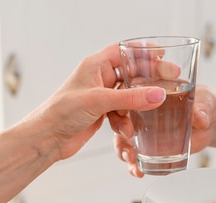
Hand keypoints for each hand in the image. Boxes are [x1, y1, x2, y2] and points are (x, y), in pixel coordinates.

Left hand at [20, 43, 166, 161]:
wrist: (47, 138)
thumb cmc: (61, 112)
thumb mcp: (99, 101)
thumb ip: (130, 98)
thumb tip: (158, 94)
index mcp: (95, 65)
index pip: (123, 50)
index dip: (143, 51)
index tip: (163, 55)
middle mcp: (99, 78)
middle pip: (131, 74)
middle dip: (148, 82)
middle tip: (168, 85)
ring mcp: (101, 96)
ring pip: (129, 97)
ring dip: (136, 107)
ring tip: (143, 116)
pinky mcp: (101, 113)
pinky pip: (122, 113)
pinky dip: (126, 121)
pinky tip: (125, 131)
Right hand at [112, 84, 215, 176]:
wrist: (211, 121)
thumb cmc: (204, 102)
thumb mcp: (205, 101)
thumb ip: (202, 109)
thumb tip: (200, 118)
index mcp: (148, 91)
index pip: (126, 97)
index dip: (121, 110)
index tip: (126, 122)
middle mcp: (139, 110)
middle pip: (120, 122)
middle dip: (120, 136)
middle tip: (128, 146)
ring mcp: (143, 130)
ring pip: (124, 142)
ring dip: (125, 154)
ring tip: (133, 165)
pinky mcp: (149, 147)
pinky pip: (138, 157)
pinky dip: (136, 166)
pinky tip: (140, 172)